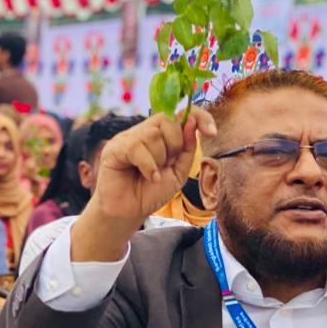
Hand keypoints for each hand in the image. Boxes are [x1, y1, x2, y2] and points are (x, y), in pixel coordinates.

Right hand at [71, 109, 215, 261]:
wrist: (129, 213)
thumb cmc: (151, 193)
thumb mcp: (179, 173)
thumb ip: (187, 149)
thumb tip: (192, 122)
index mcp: (161, 135)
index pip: (182, 113)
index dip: (200, 117)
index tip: (211, 133)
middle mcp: (144, 131)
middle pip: (168, 120)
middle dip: (175, 146)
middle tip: (166, 165)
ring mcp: (128, 138)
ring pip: (153, 134)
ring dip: (159, 159)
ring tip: (153, 174)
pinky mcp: (114, 148)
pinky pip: (136, 147)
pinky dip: (148, 166)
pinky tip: (149, 177)